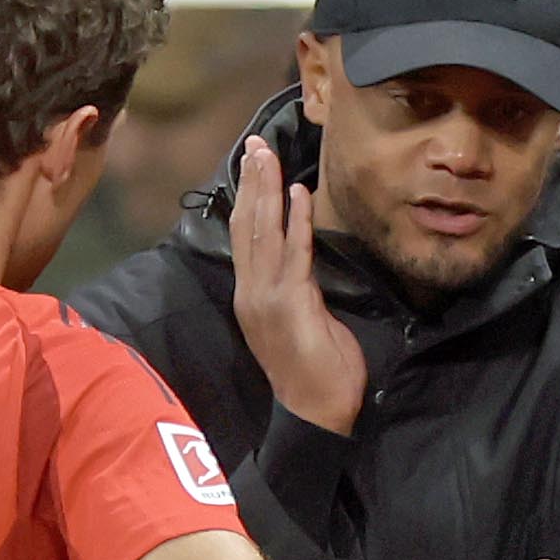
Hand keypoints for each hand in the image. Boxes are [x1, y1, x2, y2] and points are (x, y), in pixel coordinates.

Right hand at [232, 136, 365, 434]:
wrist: (315, 414)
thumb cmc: (315, 373)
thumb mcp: (303, 321)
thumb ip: (298, 289)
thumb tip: (304, 263)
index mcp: (251, 296)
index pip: (244, 236)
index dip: (246, 197)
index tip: (250, 163)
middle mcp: (252, 293)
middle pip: (246, 226)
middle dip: (250, 182)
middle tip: (254, 144)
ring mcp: (267, 299)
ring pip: (262, 234)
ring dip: (266, 191)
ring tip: (267, 156)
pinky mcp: (291, 305)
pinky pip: (293, 255)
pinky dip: (295, 222)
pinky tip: (298, 193)